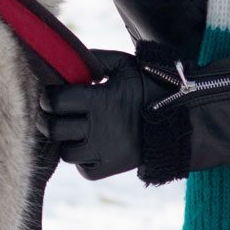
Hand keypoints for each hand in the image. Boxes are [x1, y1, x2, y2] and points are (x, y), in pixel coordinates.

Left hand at [41, 48, 170, 180]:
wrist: (181, 120)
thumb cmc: (151, 88)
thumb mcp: (126, 66)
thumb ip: (97, 60)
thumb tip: (70, 60)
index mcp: (100, 101)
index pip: (56, 101)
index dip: (49, 97)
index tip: (53, 94)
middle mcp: (98, 129)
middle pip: (53, 129)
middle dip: (48, 119)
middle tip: (53, 114)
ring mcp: (104, 152)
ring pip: (65, 152)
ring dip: (65, 141)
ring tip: (74, 130)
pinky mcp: (110, 168)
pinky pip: (82, 169)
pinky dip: (82, 159)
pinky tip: (90, 145)